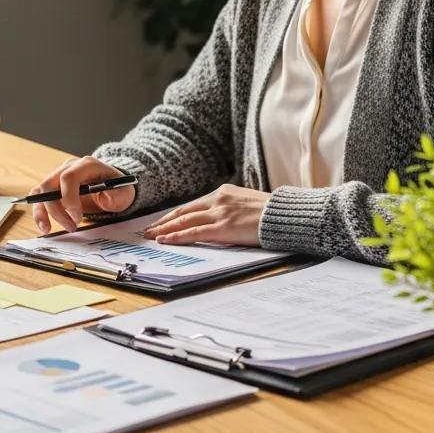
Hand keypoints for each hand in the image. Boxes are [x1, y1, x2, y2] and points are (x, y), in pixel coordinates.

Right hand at [28, 157, 135, 233]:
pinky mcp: (54, 187)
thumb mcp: (124, 192)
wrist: (112, 186)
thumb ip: (116, 194)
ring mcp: (59, 176)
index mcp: (87, 165)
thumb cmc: (117, 188)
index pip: (68, 177)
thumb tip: (103, 196)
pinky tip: (45, 226)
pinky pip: (39, 197)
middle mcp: (69, 167)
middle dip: (56, 210)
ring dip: (42, 212)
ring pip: (40, 191)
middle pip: (50, 185)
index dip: (69, 199)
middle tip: (71, 227)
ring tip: (48, 229)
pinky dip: (39, 212)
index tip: (78, 218)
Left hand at [140, 184, 270, 246]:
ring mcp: (220, 212)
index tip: (161, 222)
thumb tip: (217, 220)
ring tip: (151, 236)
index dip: (174, 215)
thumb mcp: (246, 204)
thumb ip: (229, 209)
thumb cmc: (270, 214)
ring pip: (185, 221)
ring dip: (165, 229)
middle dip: (163, 222)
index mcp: (223, 192)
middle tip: (148, 230)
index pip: (192, 205)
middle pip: (183, 212)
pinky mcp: (223, 227)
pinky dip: (177, 236)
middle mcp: (218, 199)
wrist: (286, 216)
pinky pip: (194, 232)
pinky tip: (166, 239)